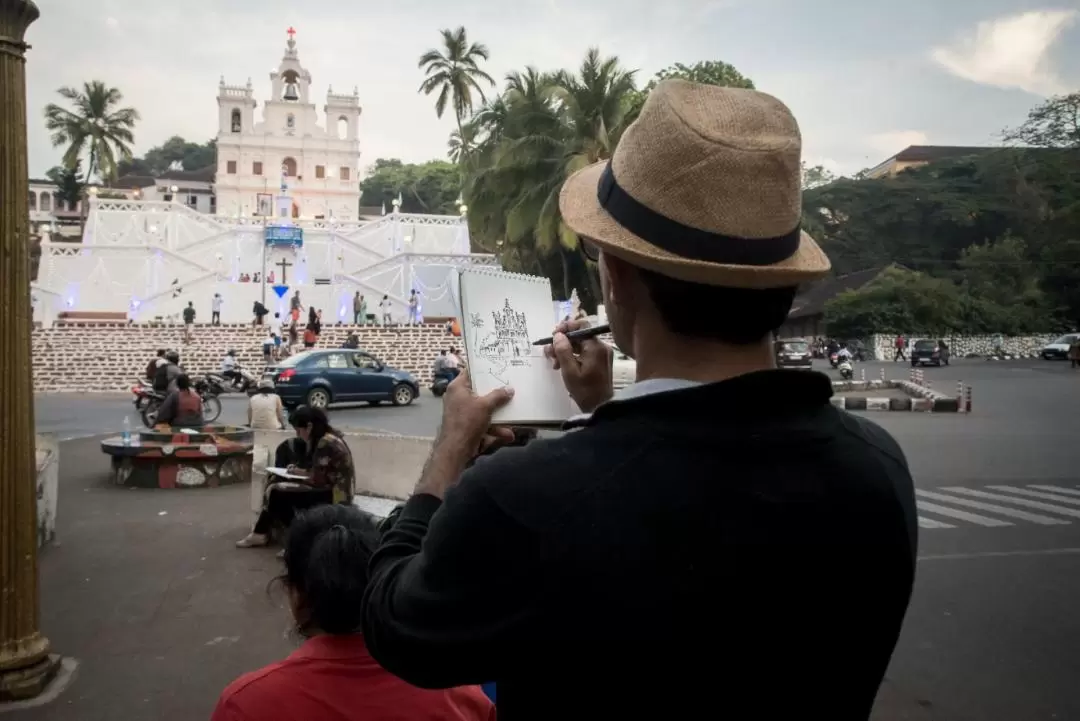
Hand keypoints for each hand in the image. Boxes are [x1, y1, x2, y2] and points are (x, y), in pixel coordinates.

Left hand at [415, 370, 513, 498]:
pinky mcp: (467, 426)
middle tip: (510, 388)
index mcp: (458, 387)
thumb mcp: (485, 406)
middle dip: (496, 395)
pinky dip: (494, 428)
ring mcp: (462, 413)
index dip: (482, 368)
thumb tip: (510, 389)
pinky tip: (508, 435)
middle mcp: (458, 398)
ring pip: (483, 409)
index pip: (470, 371)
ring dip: (499, 416)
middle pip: (479, 391)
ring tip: (514, 418)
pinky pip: (483, 422)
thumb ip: (498, 396)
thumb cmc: (467, 421)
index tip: (497, 366)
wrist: (456, 450)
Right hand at [543, 319, 613, 413]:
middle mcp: (601, 347)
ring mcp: (601, 354)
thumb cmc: (584, 391)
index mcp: (596, 347)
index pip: (581, 326)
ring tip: (553, 362)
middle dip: (562, 341)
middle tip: (549, 352)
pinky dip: (572, 355)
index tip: (553, 335)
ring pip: (580, 344)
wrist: (599, 407)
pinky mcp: (599, 361)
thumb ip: (563, 351)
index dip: (566, 327)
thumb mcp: (569, 371)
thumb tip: (558, 335)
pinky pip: (584, 352)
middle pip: (579, 335)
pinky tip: (562, 365)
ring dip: (565, 350)